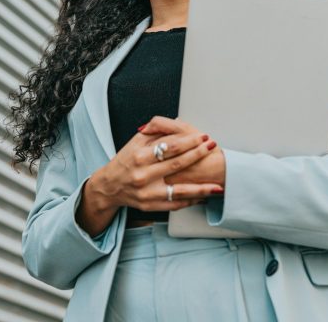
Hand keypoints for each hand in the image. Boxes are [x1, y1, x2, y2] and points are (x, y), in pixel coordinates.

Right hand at [86, 119, 222, 212]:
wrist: (109, 187)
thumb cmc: (125, 161)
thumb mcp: (134, 142)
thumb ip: (155, 131)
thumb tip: (178, 121)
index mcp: (139, 157)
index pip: (169, 147)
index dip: (189, 141)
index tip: (202, 137)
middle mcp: (143, 175)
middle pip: (177, 165)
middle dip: (198, 155)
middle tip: (213, 148)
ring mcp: (147, 193)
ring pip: (180, 191)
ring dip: (201, 188)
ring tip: (218, 185)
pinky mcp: (151, 206)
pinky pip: (176, 204)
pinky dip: (192, 200)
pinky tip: (204, 196)